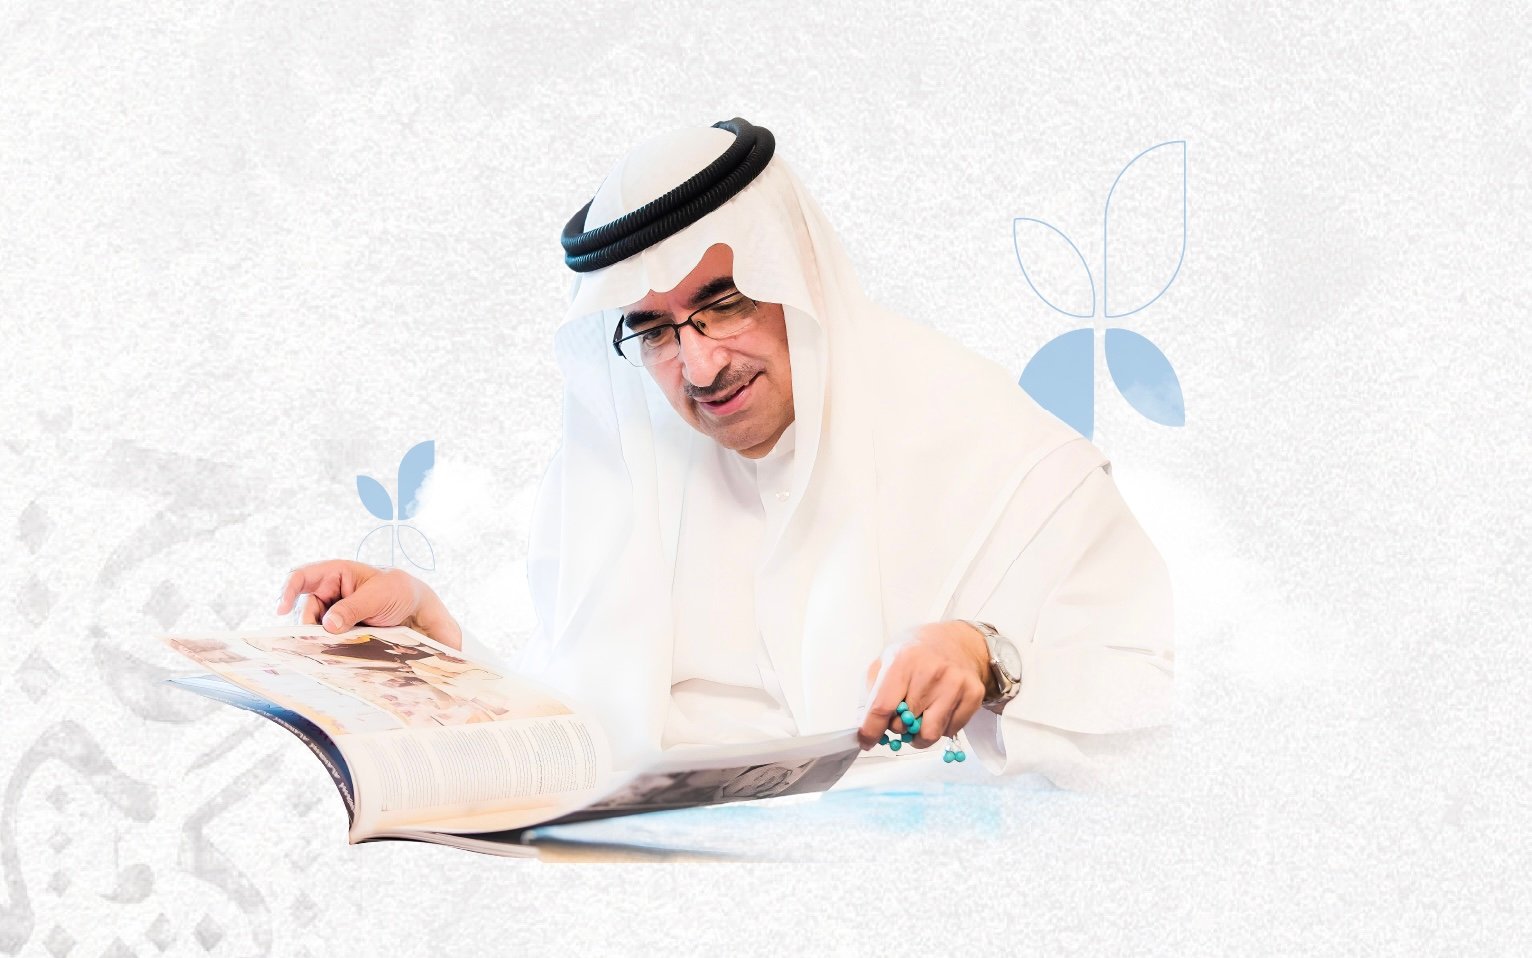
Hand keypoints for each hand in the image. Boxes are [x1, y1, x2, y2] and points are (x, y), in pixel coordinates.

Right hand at [275, 559, 463, 650]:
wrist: (416, 610)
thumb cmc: (398, 592)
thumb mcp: (378, 596)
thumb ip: (352, 608)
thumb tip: (327, 625)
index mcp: (337, 572)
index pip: (302, 576)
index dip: (288, 590)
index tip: (282, 610)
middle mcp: (330, 591)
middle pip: (305, 609)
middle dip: (309, 624)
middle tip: (320, 638)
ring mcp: (334, 611)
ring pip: (314, 626)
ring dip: (319, 637)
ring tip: (333, 645)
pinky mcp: (340, 628)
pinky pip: (326, 636)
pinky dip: (327, 644)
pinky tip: (332, 651)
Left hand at [858, 621, 990, 750]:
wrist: (958, 641)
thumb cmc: (918, 652)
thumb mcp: (886, 659)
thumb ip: (871, 693)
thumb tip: (864, 727)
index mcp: (904, 660)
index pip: (882, 707)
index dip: (870, 730)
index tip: (866, 741)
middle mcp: (931, 672)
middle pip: (904, 725)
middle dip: (897, 726)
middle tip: (901, 714)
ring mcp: (955, 684)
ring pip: (929, 734)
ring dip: (919, 733)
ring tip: (920, 716)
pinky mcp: (973, 694)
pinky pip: (950, 731)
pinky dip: (941, 727)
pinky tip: (939, 708)